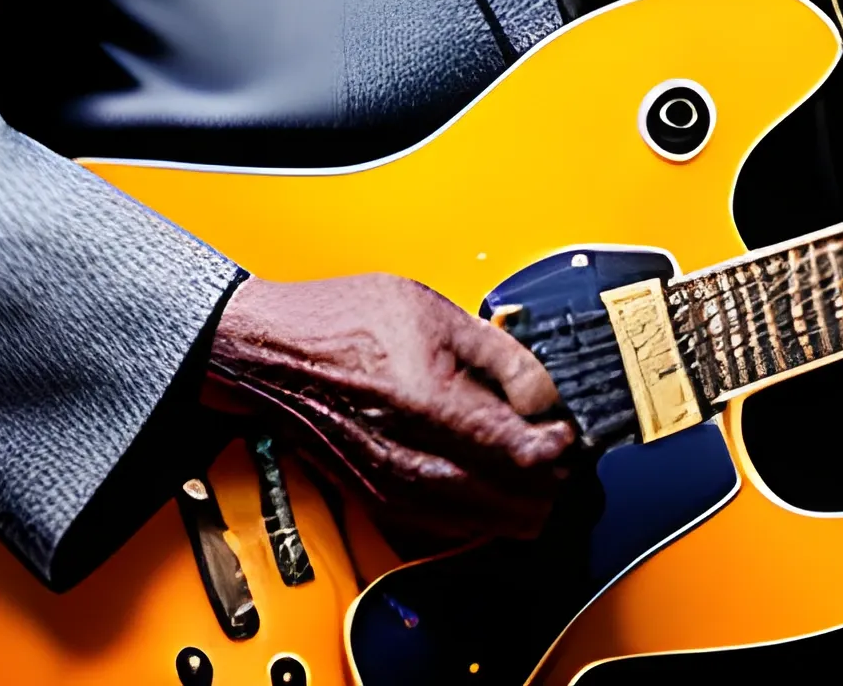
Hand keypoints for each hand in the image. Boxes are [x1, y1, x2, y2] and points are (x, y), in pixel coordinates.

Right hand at [201, 273, 574, 542]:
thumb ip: (501, 355)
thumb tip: (545, 392)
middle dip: (548, 479)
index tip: (569, 429)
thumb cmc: (342, 323)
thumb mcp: (434, 311)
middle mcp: (412, 460)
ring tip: (532, 466)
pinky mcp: (381, 505)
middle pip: (514, 502)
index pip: (522, 453)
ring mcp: (395, 490)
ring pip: (487, 526)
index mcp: (429, 404)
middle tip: (557, 448)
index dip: (560, 445)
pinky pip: (452, 531)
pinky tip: (490, 484)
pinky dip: (482, 514)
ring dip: (520, 501)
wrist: (273, 354)